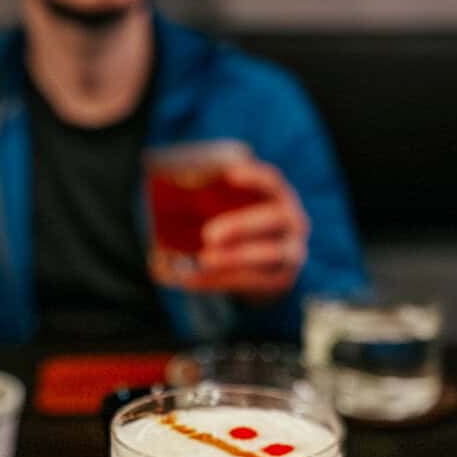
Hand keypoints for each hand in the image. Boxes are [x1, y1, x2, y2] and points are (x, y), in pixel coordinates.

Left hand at [152, 159, 308, 299]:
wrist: (269, 268)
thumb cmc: (242, 230)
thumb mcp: (234, 211)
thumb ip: (211, 204)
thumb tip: (163, 196)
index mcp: (279, 197)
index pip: (272, 181)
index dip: (254, 177)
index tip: (229, 175)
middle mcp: (293, 223)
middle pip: (272, 219)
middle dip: (241, 225)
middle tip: (208, 234)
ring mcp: (291, 253)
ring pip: (267, 255)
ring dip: (233, 257)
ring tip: (204, 260)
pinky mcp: (280, 280)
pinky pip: (251, 281)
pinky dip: (219, 281)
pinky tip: (192, 280)